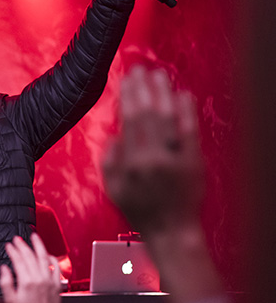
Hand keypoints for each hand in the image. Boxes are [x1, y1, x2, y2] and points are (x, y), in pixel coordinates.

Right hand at [0, 234, 61, 302]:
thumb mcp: (10, 301)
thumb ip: (6, 282)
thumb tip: (5, 269)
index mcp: (26, 282)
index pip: (19, 260)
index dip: (13, 251)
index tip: (9, 246)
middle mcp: (39, 279)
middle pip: (31, 256)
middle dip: (23, 245)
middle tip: (17, 239)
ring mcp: (50, 281)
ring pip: (44, 258)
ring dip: (39, 246)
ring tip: (34, 237)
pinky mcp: (57, 285)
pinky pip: (56, 267)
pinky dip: (51, 258)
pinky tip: (47, 254)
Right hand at [102, 67, 203, 235]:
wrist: (171, 232)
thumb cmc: (141, 212)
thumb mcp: (113, 189)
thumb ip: (110, 161)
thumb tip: (116, 136)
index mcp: (131, 162)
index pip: (129, 120)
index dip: (128, 97)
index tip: (127, 80)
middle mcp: (152, 157)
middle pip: (147, 114)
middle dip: (143, 89)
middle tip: (141, 70)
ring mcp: (175, 159)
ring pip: (167, 118)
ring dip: (163, 94)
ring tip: (159, 76)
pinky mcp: (193, 161)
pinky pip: (189, 131)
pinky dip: (186, 111)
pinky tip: (183, 95)